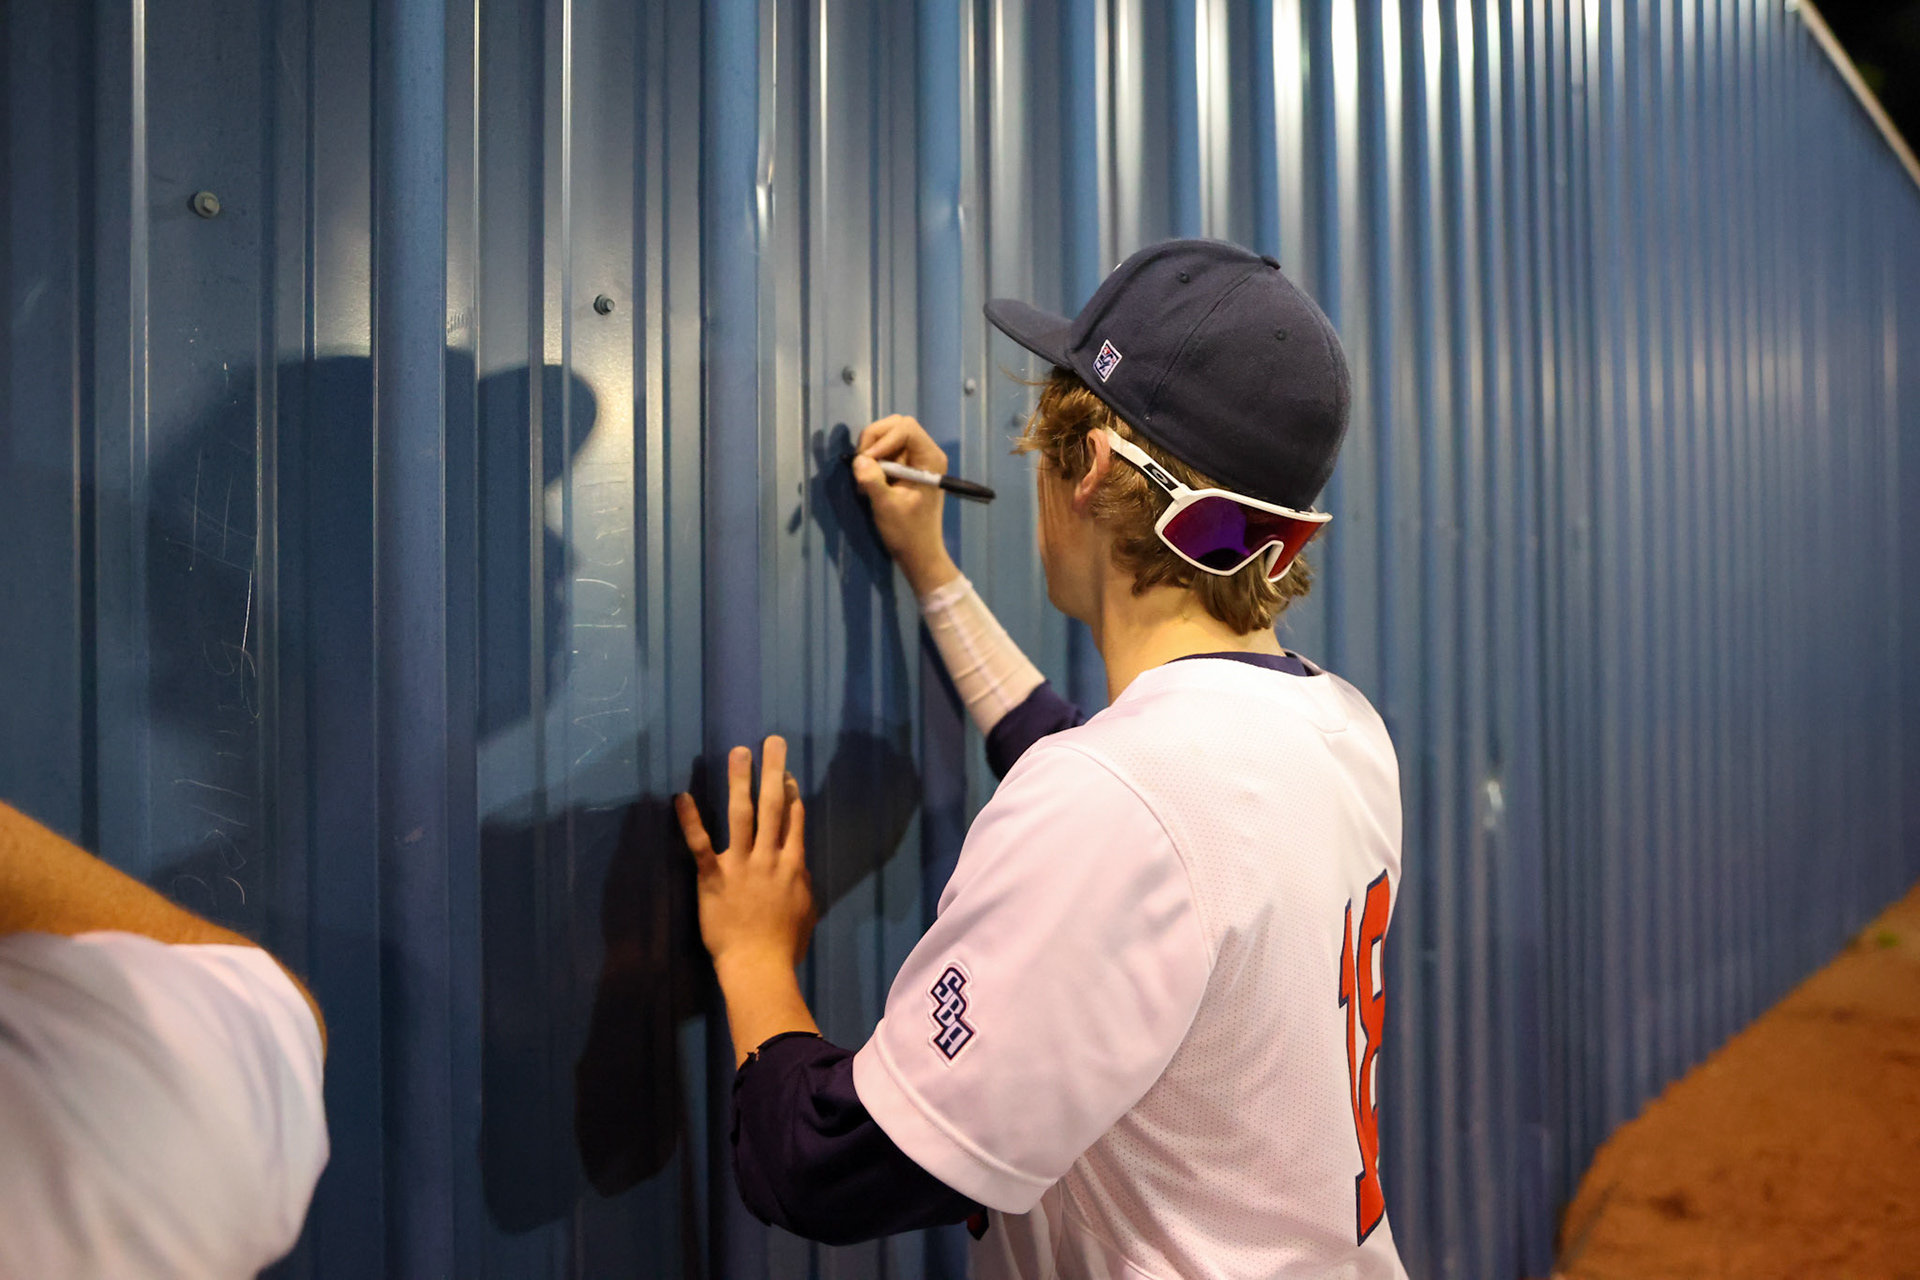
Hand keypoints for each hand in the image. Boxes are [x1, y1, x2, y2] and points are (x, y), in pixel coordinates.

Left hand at [675, 737, 815, 973]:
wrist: (759, 966)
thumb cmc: (784, 946)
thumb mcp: (806, 912)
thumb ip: (803, 885)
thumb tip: (800, 867)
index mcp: (793, 866)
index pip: (793, 820)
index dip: (791, 794)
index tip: (786, 773)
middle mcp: (769, 857)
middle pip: (774, 806)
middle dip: (773, 771)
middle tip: (772, 742)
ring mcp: (741, 865)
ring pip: (742, 814)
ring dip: (740, 781)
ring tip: (739, 752)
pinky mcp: (714, 877)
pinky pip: (700, 844)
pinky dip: (690, 820)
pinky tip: (682, 797)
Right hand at [851, 414, 960, 597]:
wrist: (918, 553)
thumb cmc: (907, 532)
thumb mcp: (887, 506)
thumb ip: (872, 480)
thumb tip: (859, 460)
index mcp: (930, 458)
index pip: (905, 427)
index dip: (882, 439)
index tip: (867, 461)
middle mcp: (926, 452)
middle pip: (896, 425)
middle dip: (874, 440)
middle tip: (862, 464)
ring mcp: (916, 459)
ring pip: (888, 436)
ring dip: (871, 451)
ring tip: (865, 475)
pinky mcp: (906, 467)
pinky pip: (886, 451)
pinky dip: (873, 460)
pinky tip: (869, 481)